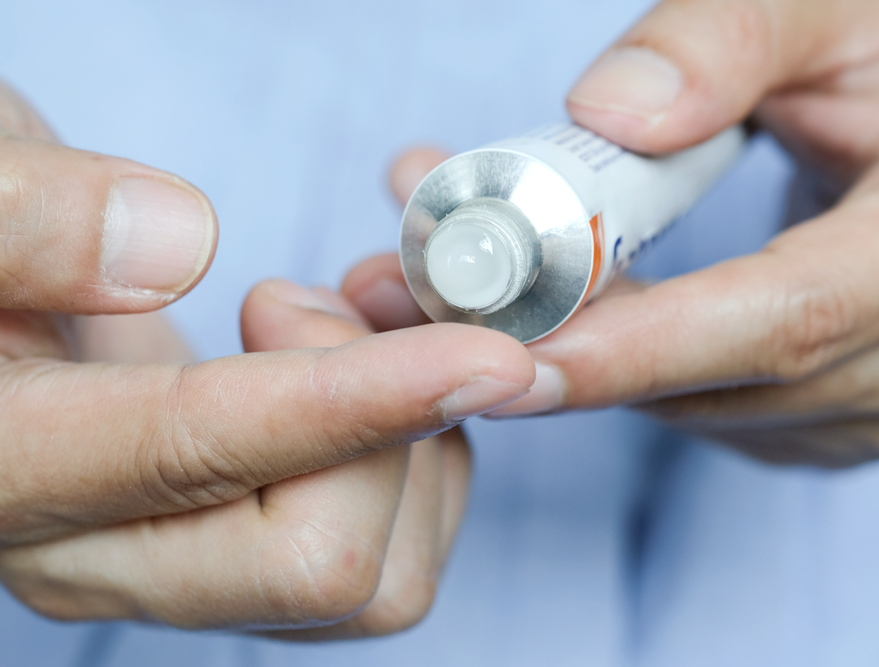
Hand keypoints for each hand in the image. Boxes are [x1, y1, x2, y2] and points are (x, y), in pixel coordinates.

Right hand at [0, 82, 533, 630]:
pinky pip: (386, 556)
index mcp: (15, 468)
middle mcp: (101, 557)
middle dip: (383, 426)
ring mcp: (181, 569)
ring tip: (342, 329)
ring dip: (414, 449)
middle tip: (325, 303)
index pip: (210, 456)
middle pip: (321, 569)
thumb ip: (29, 219)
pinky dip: (419, 460)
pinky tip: (366, 373)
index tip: (491, 354)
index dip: (364, 400)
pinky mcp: (245, 554)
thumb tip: (176, 244)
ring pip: (374, 583)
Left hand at [347, 0, 878, 466]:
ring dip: (591, 357)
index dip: (638, 346)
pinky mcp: (865, 415)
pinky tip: (594, 309)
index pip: (786, 317)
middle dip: (569, 348)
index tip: (504, 352)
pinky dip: (642, 370)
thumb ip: (722, 40)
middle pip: (725, 379)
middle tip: (433, 288)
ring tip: (490, 277)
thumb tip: (606, 116)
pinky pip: (725, 414)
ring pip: (709, 409)